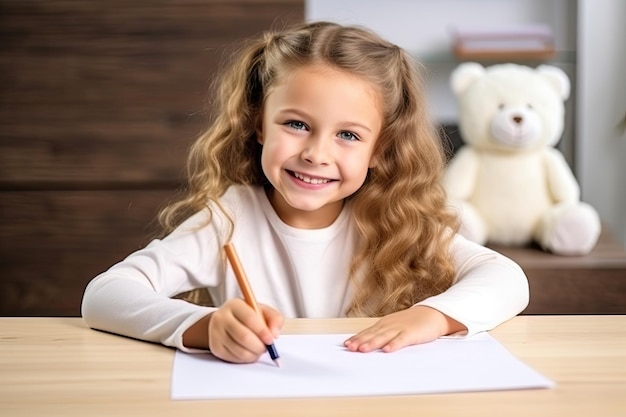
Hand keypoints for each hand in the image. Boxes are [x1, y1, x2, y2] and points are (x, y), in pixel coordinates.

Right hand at [184, 298, 282, 362]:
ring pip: (239, 350)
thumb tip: (274, 334)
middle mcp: (222, 317)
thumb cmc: (248, 316)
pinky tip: (249, 352)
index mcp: (235, 305)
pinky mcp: (215, 347)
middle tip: (266, 347)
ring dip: (254, 354)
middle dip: (259, 346)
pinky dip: (246, 359)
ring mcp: (216, 333)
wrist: (225, 322)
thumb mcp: (263, 311)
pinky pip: (234, 358)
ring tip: (259, 349)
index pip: (249, 318)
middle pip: (243, 336)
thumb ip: (275, 318)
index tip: (271, 339)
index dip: (262, 331)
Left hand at [343, 306, 464, 352]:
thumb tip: (364, 343)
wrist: (432, 314)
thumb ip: (381, 334)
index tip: (346, 345)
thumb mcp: (393, 326)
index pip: (368, 332)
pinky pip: (402, 340)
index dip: (357, 338)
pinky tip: (388, 350)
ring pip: (384, 337)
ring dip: (373, 343)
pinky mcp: (412, 333)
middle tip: (350, 348)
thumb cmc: (411, 322)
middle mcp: (389, 325)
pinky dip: (394, 344)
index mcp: (384, 324)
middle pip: (373, 334)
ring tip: (363, 349)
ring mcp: (400, 328)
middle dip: (361, 341)